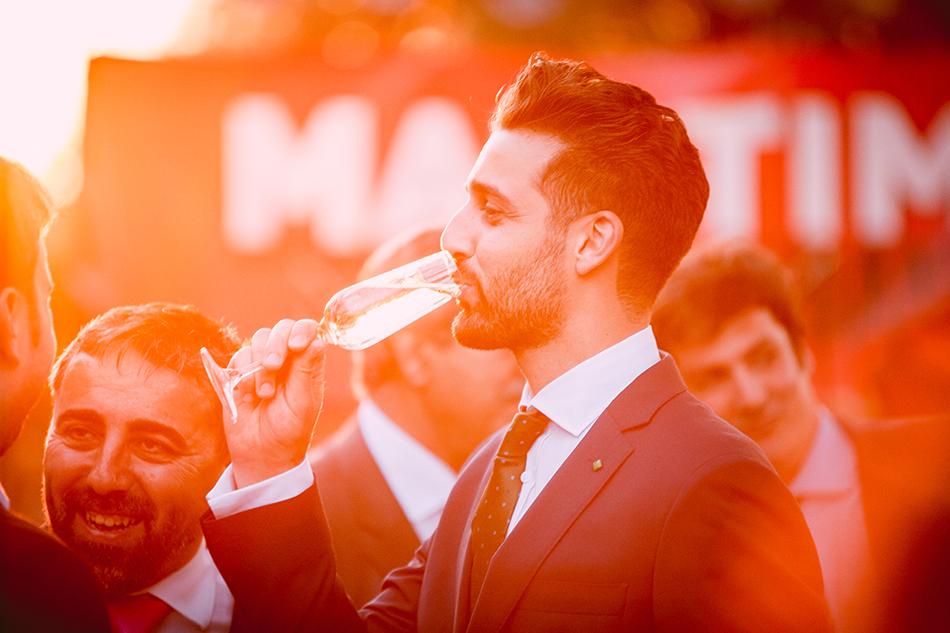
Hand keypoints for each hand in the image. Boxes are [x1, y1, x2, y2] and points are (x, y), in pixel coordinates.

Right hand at [226, 318, 326, 486]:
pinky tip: (250, 395)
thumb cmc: (289, 431)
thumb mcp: (303, 403)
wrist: (261, 454)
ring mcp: (262, 363)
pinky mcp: (240, 372)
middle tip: (273, 366)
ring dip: (260, 364)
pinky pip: (239, 356)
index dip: (301, 331)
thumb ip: (307, 371)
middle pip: (282, 328)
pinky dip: (244, 373)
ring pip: (259, 339)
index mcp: (307, 363)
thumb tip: (319, 341)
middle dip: (276, 344)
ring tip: (265, 393)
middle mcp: (287, 359)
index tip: (296, 345)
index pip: (308, 330)